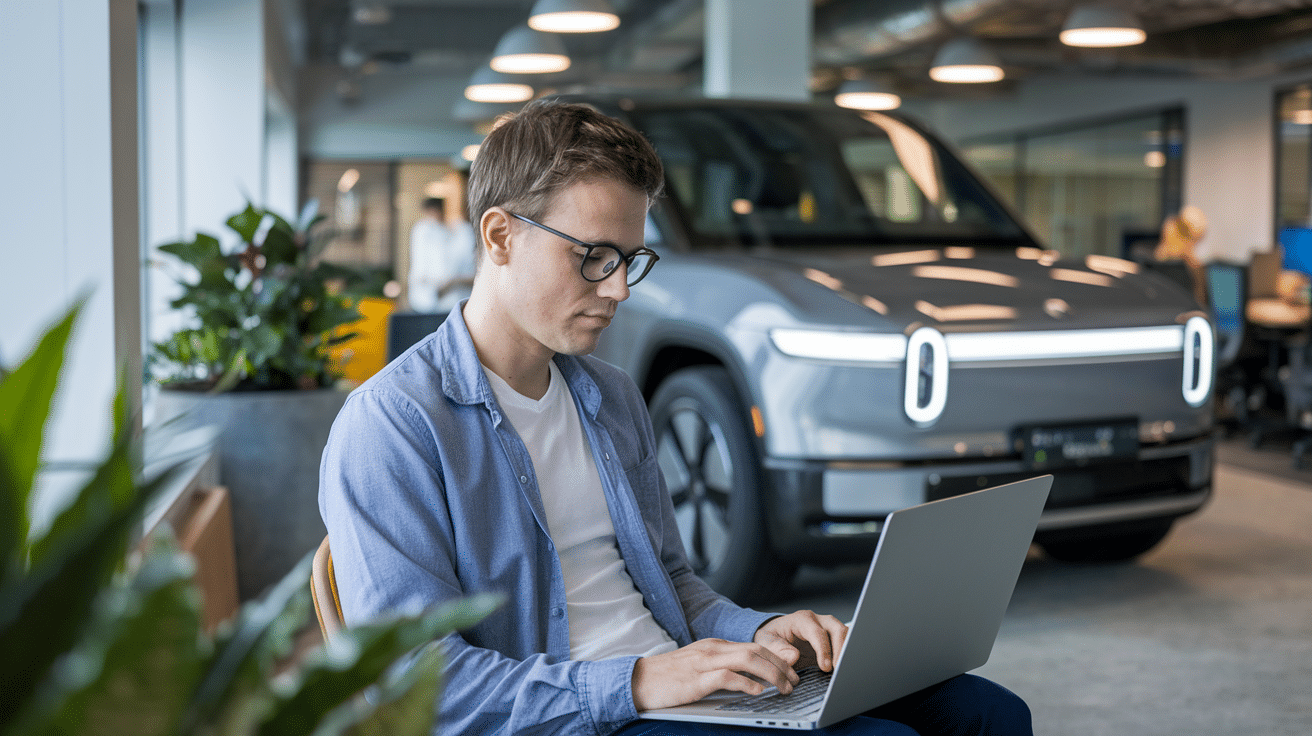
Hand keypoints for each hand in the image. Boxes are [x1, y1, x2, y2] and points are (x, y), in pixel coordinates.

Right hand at [631, 638, 800, 710]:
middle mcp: (713, 649)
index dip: (776, 658)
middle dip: (781, 665)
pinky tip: (758, 692)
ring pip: (748, 660)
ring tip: (785, 687)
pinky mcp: (697, 678)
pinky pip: (728, 677)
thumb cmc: (668, 677)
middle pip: (756, 650)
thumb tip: (748, 680)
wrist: (638, 679)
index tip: (791, 671)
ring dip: (772, 674)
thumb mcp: (699, 667)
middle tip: (795, 680)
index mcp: (715, 646)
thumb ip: (721, 668)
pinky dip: (747, 684)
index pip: (753, 646)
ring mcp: (705, 662)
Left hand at [753, 610, 847, 672]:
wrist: (774, 637)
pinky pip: (846, 644)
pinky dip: (847, 655)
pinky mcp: (833, 640)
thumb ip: (776, 648)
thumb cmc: (770, 638)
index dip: (823, 649)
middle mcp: (818, 621)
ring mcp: (827, 629)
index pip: (817, 632)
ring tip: (843, 671)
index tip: (825, 667)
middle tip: (839, 669)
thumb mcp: (765, 642)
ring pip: (845, 635)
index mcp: (801, 619)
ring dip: (847, 652)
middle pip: (837, 629)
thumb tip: (793, 656)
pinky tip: (843, 669)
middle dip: (841, 649)